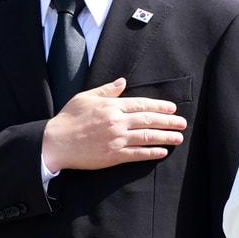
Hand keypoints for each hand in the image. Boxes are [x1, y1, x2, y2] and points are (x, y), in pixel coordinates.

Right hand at [41, 77, 186, 171]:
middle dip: (168, 121)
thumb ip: (106, 90)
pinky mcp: (113, 156)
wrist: (56, 143)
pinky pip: (137, 154)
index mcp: (111, 106)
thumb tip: (122, 82)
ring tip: (178, 137)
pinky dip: (152, 153)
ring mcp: (116, 139)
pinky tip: (162, 152)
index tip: (172, 108)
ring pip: (147, 137)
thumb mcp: (86, 98)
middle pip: (149, 120)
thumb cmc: (68, 119)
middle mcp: (117, 122)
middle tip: (182, 123)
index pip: (142, 104)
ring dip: (165, 137)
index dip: (159, 106)